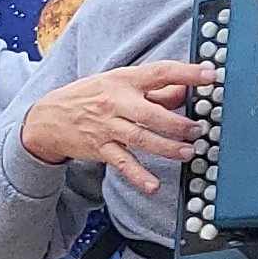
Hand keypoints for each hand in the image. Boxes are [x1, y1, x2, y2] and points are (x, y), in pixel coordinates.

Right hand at [20, 62, 213, 192]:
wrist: (48, 118)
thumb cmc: (89, 97)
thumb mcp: (118, 83)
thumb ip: (154, 89)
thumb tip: (185, 91)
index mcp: (124, 80)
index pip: (159, 73)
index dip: (185, 73)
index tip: (209, 75)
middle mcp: (115, 102)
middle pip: (150, 113)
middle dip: (177, 122)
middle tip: (198, 129)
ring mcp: (107, 127)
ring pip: (140, 138)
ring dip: (166, 147)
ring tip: (188, 153)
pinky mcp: (101, 148)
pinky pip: (122, 163)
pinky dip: (138, 175)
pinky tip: (153, 185)